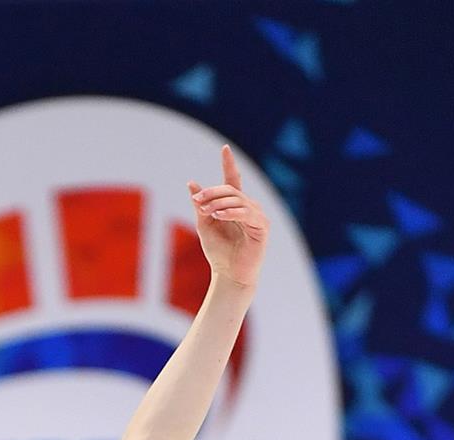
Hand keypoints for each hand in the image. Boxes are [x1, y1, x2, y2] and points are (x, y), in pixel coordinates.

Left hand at [187, 145, 267, 291]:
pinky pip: (246, 213)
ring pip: (237, 200)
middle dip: (212, 193)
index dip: (229, 164)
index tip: (225, 148)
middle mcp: (248, 207)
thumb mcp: (205, 225)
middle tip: (197, 201)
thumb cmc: (218, 253)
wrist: (229, 276)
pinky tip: (219, 215)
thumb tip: (191, 183)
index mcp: (235, 205)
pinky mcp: (262, 226)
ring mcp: (256, 215)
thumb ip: (200, 205)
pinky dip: (231, 212)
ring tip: (206, 212)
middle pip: (231, 190)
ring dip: (219, 203)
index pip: (233, 180)